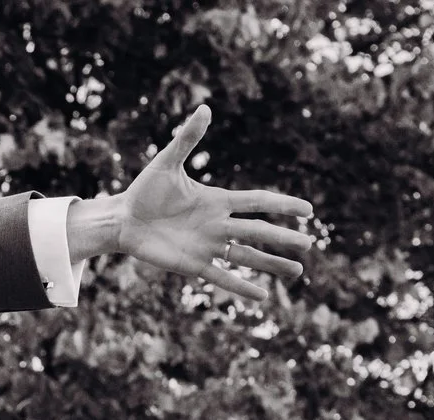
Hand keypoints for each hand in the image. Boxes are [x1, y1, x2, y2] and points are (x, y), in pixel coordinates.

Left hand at [74, 105, 313, 299]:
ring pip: (246, 256)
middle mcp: (218, 225)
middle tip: (309, 243)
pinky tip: (262, 297)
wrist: (123, 220)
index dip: (282, 204)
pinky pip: (222, 277)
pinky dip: (241, 287)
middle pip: (258, 232)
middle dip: (283, 238)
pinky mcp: (193, 265)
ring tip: (297, 271)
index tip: (307, 210)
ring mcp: (208, 246)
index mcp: (218, 201)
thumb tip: (204, 108)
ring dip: (271, 264)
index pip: (257, 202)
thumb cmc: (145, 190)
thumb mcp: (167, 163)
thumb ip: (187, 139)